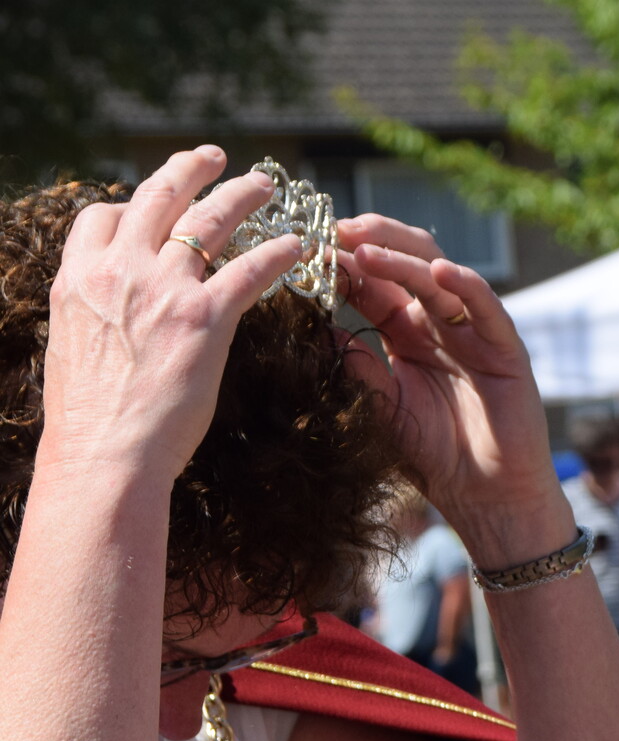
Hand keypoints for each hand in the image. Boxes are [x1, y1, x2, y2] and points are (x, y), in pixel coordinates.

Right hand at [39, 148, 302, 481]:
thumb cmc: (91, 421)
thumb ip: (95, 318)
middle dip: (188, 169)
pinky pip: (250, 271)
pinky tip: (296, 246)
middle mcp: (117, 271)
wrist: (104, 456)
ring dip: (242, 195)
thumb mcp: (72, 350)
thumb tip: (112, 319)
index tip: (153, 205)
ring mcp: (162, 290)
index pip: (101, 217)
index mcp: (76, 279)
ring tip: (266, 184)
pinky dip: (276, 253)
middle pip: (155, 197)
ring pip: (208, 221)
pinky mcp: (205, 318)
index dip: (131, 205)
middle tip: (214, 155)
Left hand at [336, 215, 562, 558]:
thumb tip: (313, 326)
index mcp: (407, 334)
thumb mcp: (381, 405)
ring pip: (440, 277)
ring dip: (403, 258)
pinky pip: (487, 308)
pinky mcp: (505, 349)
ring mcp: (474, 333)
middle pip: (406, 264)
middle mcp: (440, 324)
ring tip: (365, 248)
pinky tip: (440, 272)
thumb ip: (355, 365)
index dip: (342, 263)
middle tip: (331, 231)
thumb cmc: (436, 455)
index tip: (305, 248)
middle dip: (370, 241)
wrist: (485, 496)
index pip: (373, 284)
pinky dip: (467, 285)